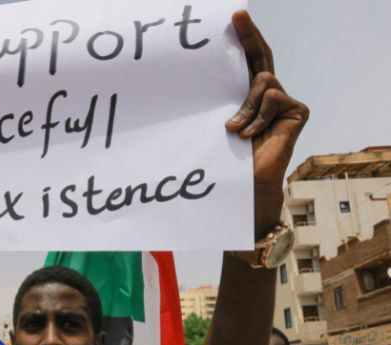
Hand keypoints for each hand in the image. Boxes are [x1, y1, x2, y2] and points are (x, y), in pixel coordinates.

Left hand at [228, 11, 308, 235]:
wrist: (245, 186)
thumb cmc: (226, 159)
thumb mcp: (216, 123)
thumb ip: (216, 101)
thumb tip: (189, 77)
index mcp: (247, 96)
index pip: (247, 60)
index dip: (244, 38)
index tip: (233, 16)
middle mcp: (267, 95)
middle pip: (262, 57)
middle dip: (250, 36)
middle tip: (238, 16)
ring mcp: (284, 102)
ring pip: (262, 81)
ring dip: (245, 106)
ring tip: (234, 131)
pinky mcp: (297, 111)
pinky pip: (273, 98)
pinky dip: (258, 116)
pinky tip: (250, 135)